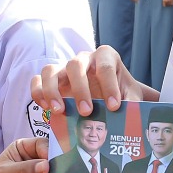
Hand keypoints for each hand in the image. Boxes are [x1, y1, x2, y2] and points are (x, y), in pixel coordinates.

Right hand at [32, 47, 157, 116]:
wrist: (110, 96)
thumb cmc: (121, 93)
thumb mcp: (132, 96)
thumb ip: (134, 103)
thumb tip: (134, 116)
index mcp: (105, 57)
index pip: (105, 66)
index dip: (109, 86)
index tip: (114, 106)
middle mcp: (83, 59)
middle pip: (74, 65)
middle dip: (80, 89)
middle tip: (86, 112)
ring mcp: (64, 69)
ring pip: (50, 70)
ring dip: (52, 91)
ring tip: (59, 111)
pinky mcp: (52, 80)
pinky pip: (37, 80)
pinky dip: (38, 93)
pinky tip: (46, 108)